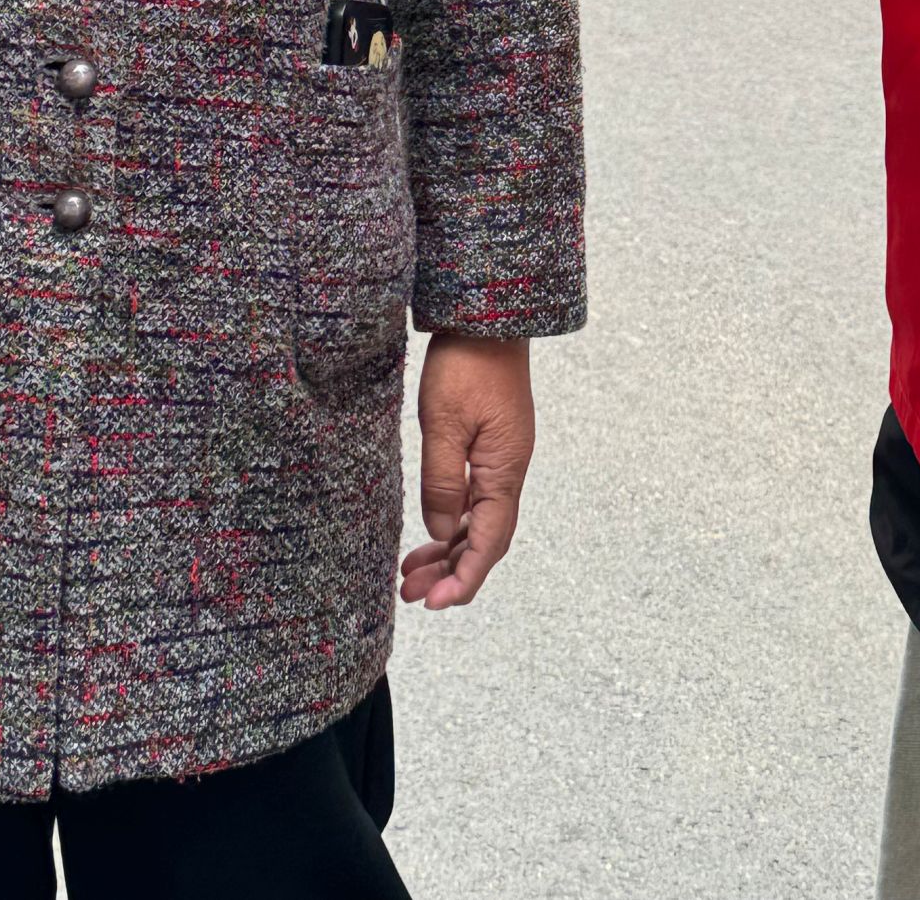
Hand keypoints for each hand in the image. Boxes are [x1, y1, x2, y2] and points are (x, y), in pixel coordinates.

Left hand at [400, 332, 534, 611]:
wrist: (487, 315)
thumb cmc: (467, 363)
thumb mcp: (444, 423)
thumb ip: (443, 483)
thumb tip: (442, 533)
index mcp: (505, 469)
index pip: (489, 542)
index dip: (463, 578)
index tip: (435, 604)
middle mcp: (509, 470)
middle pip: (485, 539)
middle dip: (450, 572)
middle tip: (411, 594)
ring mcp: (502, 457)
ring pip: (478, 521)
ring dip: (448, 549)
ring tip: (410, 572)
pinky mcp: (490, 444)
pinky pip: (475, 497)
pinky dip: (452, 520)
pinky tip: (430, 530)